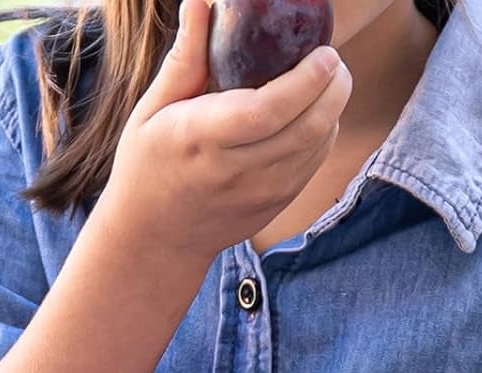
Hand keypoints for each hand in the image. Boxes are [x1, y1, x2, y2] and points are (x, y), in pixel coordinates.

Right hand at [102, 0, 351, 263]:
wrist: (152, 240)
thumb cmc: (147, 167)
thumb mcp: (151, 111)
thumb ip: (185, 59)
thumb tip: (201, 1)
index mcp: (200, 140)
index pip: (267, 111)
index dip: (307, 80)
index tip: (324, 52)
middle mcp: (233, 172)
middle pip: (307, 126)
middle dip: (335, 86)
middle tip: (332, 61)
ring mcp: (258, 195)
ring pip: (318, 144)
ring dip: (333, 108)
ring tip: (326, 82)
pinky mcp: (273, 207)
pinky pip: (313, 164)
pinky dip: (323, 133)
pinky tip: (312, 116)